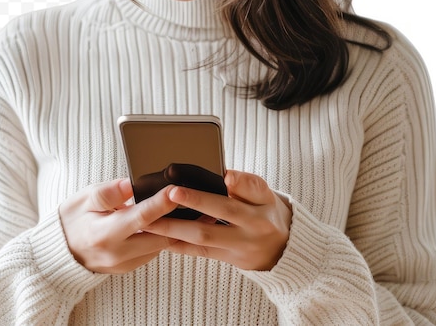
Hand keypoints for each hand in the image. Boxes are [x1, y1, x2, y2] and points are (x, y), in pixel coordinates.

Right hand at [58, 178, 178, 273]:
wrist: (57, 251)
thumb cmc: (71, 219)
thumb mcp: (84, 199)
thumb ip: (109, 192)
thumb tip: (130, 184)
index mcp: (105, 234)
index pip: (141, 217)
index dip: (161, 203)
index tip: (176, 190)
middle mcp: (117, 253)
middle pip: (159, 236)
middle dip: (175, 218)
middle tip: (187, 198)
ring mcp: (124, 264)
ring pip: (159, 246)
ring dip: (171, 229)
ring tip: (180, 207)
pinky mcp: (129, 268)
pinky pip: (152, 252)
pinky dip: (160, 236)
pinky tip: (164, 221)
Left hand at [144, 170, 291, 270]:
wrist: (283, 250)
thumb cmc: (267, 213)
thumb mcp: (266, 195)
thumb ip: (247, 184)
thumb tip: (226, 176)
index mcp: (262, 206)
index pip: (248, 191)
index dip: (236, 184)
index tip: (222, 175)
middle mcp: (252, 228)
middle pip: (223, 213)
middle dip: (195, 202)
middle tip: (170, 193)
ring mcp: (239, 246)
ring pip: (204, 236)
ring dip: (176, 228)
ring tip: (152, 219)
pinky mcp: (228, 259)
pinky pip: (200, 252)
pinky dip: (180, 244)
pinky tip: (160, 237)